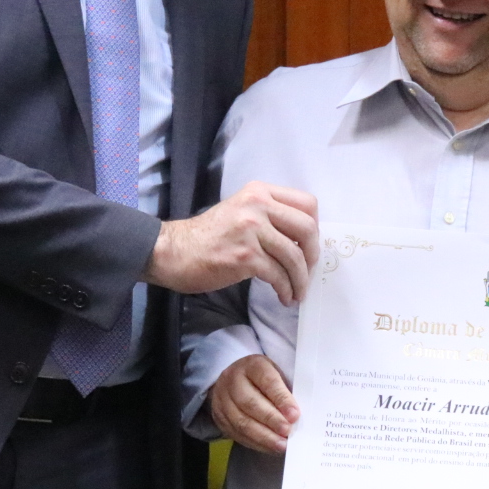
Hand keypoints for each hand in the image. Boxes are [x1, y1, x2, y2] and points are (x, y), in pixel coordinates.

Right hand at [146, 182, 319, 304]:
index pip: (307, 203)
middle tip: (308, 272)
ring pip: (294, 256)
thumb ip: (270, 216)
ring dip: (301, 280)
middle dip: (313, 256)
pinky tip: (284, 296)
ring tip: (298, 292)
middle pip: (306, 229)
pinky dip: (286, 289)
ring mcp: (251, 230)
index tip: (309, 247)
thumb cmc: (208, 236)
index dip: (315, 228)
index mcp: (259, 192)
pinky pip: (278, 275)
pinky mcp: (245, 256)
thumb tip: (303, 239)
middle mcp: (257, 205)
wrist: (173, 252)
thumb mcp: (241, 211)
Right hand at [210, 354, 296, 453]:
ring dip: (264, 436)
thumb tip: (297, 416)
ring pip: (242, 422)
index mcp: (252, 365)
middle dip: (271, 420)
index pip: (267, 381)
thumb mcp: (276, 374)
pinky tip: (270, 447)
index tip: (294, 415)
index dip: (281, 399)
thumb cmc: (264, 379)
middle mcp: (233, 380)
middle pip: (250, 403)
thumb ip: (286, 391)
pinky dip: (256, 443)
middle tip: (288, 432)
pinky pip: (237, 434)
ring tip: (281, 445)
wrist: (234, 380)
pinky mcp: (219, 418)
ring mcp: (223, 400)